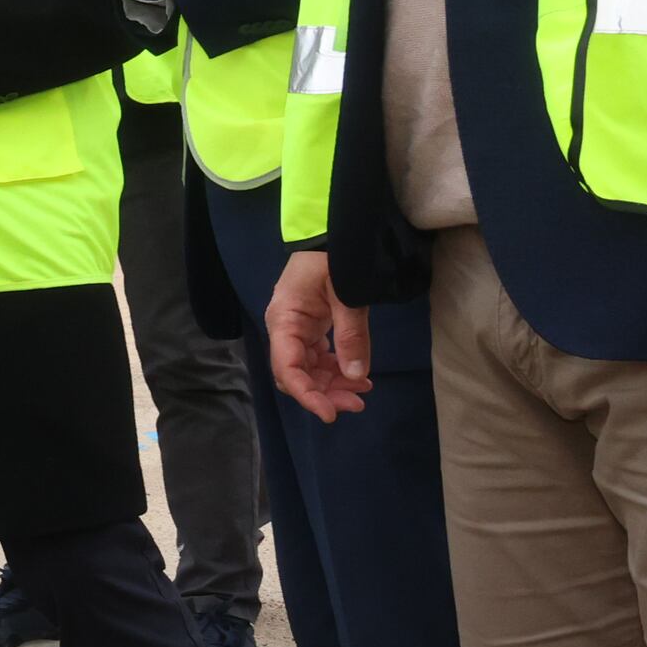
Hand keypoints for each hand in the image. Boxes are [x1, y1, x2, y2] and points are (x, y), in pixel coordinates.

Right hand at [264, 249, 373, 422]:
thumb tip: (355, 375)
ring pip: (309, 370)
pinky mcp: (310, 328)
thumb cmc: (333, 257)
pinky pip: (319, 358)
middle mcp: (285, 330)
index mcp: (284, 321)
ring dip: (333, 385)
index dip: (307, 394)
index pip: (287, 368)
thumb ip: (351, 334)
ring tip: (362, 391)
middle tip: (358, 403)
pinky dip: (337, 370)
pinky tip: (358, 377)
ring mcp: (297, 330)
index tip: (329, 413)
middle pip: (297, 374)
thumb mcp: (346, 293)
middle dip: (324, 393)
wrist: (332, 233)